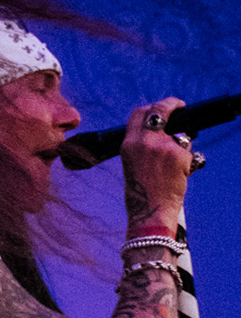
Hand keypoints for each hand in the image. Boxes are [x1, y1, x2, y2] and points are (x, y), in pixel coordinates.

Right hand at [120, 96, 192, 232]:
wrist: (151, 211)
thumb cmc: (142, 192)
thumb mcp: (133, 163)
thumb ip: (143, 144)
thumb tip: (164, 129)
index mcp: (129, 144)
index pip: (140, 113)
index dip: (154, 107)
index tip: (165, 107)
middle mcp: (144, 141)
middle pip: (160, 110)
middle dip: (172, 105)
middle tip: (181, 107)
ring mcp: (163, 147)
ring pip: (180, 136)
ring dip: (181, 146)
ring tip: (174, 168)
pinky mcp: (180, 155)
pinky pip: (189, 152)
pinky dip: (188, 162)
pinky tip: (179, 176)